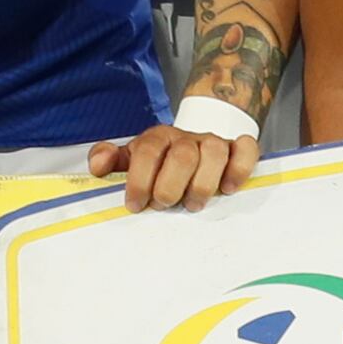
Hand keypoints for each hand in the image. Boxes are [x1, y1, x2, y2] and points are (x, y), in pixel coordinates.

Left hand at [88, 119, 259, 211]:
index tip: (136, 205)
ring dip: (203, 184)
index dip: (140, 180)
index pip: (147, 152)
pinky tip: (228, 189)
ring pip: (214, 152)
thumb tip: (96, 167)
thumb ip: (109, 160)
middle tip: (165, 204)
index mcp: (156, 138)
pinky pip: (246, 150)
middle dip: (170, 186)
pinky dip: (239, 169)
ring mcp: (213, 142)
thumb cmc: (160, 162)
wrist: (193, 143)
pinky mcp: (236, 149)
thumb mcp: (131, 159)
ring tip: (193, 205)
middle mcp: (186, 138)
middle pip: (182, 155)